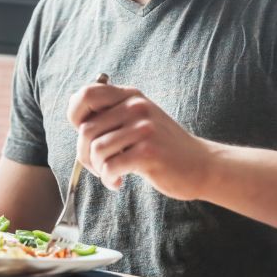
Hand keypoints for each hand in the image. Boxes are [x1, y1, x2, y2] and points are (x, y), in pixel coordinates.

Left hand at [67, 82, 213, 197]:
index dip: (75, 115)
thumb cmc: (163, 146)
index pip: (86, 94)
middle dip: (84, 154)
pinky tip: (118, 182)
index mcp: (130, 96)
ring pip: (96, 149)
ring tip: (110, 174)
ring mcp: (143, 128)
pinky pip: (110, 166)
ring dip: (97, 168)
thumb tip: (74, 109)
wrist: (202, 165)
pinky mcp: (148, 152)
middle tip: (97, 166)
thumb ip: (112, 113)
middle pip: (86, 129)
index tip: (84, 135)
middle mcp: (136, 106)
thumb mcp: (139, 119)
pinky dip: (108, 178)